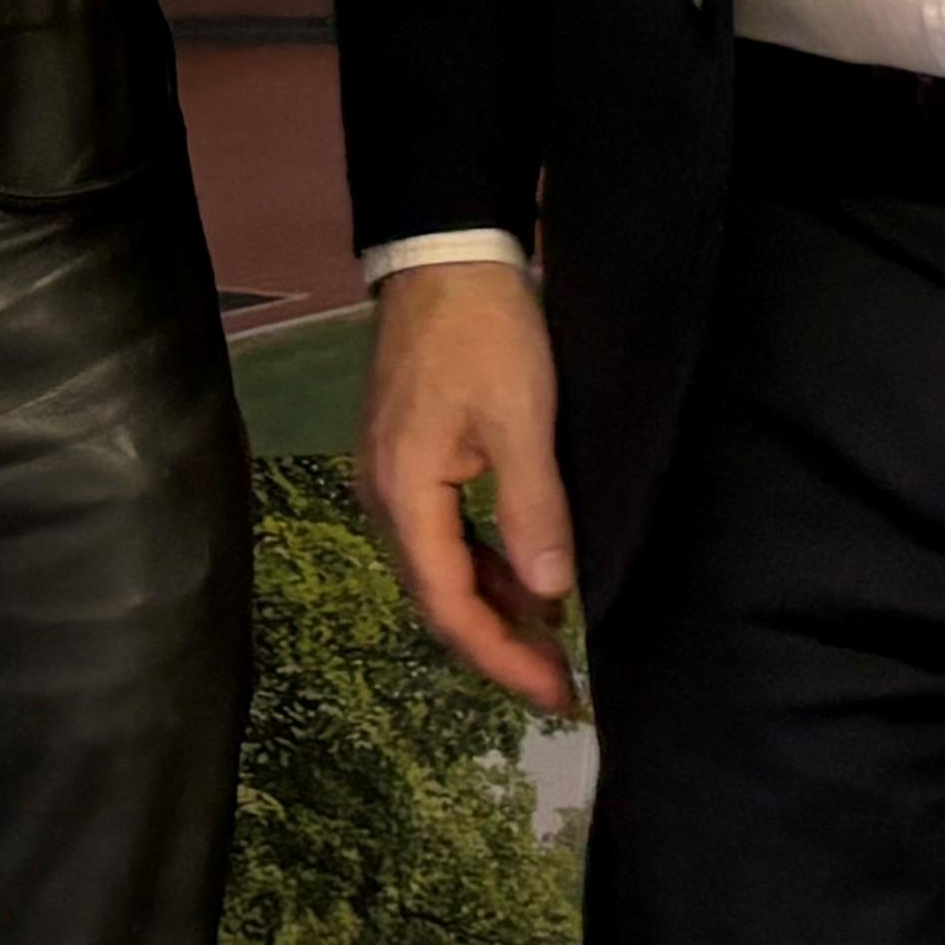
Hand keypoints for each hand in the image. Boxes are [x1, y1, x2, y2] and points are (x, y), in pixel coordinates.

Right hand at [359, 258, 579, 715]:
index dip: (500, 657)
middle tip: (559, 685)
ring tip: (551, 644)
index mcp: (404, 494)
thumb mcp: (521, 418)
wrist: (445, 251)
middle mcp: (385, 496)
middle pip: (438, 597)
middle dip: (497, 646)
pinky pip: (445, 535)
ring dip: (493, 608)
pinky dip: (486, 565)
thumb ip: (532, 510)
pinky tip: (526, 580)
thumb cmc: (484, 332)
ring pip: (442, 568)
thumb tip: (549, 599)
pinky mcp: (412, 457)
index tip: (554, 693)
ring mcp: (394, 476)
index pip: (448, 604)